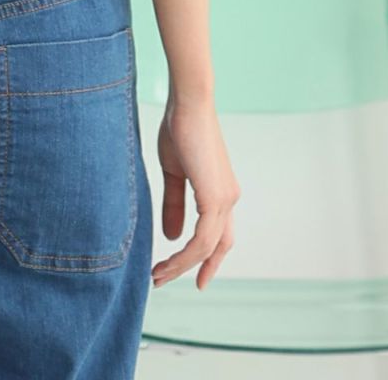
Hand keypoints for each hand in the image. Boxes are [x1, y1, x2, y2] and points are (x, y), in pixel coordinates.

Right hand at [150, 95, 239, 290]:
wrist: (188, 103)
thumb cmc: (180, 129)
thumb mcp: (173, 172)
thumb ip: (174, 203)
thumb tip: (171, 236)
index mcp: (220, 191)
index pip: (219, 235)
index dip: (208, 258)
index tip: (194, 277)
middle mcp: (229, 199)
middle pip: (218, 247)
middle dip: (198, 269)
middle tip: (172, 282)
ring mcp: (225, 199)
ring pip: (207, 247)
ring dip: (182, 265)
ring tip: (159, 275)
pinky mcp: (216, 198)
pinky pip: (202, 238)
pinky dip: (185, 254)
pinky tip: (168, 259)